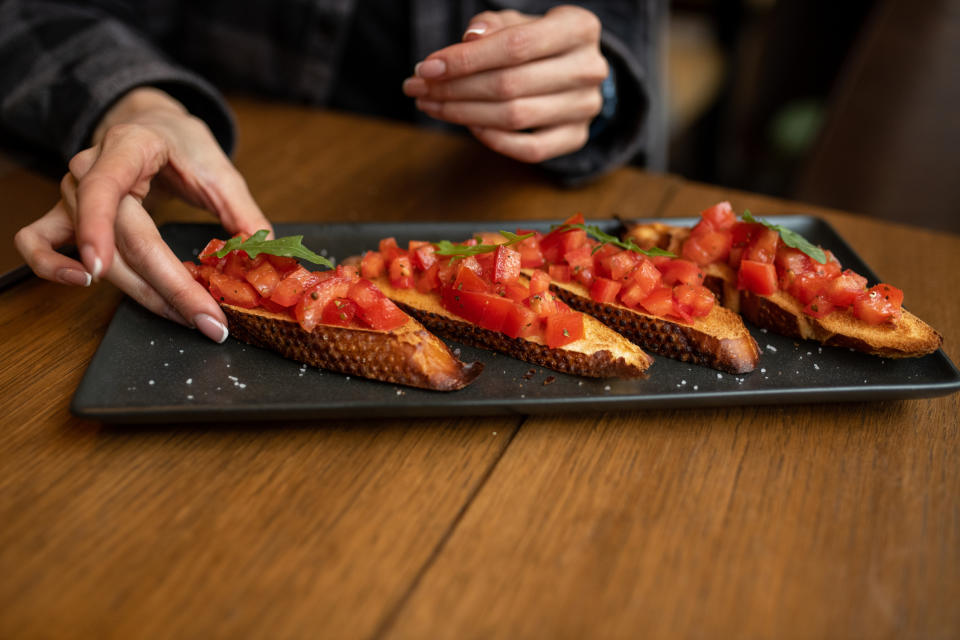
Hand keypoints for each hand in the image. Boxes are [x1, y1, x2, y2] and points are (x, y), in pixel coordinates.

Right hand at [14, 87, 271, 341]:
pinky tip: (85, 284)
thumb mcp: (219, 169)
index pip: (104, 189)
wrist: (153, 124)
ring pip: (90, 254)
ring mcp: (71, 194)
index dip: (101, 232)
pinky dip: (51, 267)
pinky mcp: (66, 215)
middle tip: (206, 319)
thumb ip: (243, 213)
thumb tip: (267, 255)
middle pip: (117, 238)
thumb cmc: (182, 145)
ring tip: (184, 315)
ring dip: (139, 292)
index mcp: (128, 147)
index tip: (104, 270)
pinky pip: (37, 243)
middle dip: (164, 287)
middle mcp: (89, 169)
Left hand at [402, 5, 607, 163]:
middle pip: (510, 84)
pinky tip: (469, 125)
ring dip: (463, 114)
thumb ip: (492, 25)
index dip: (466, 59)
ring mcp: (586, 107)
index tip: (426, 67)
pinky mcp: (576, 138)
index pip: (515, 46)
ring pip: (515, 117)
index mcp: (579, 27)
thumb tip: (469, 38)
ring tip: (432, 106)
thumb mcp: (517, 22)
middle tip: (418, 89)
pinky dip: (494, 140)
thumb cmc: (537, 41)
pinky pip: (530, 149)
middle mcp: (589, 68)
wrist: (574, 70)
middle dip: (455, 88)